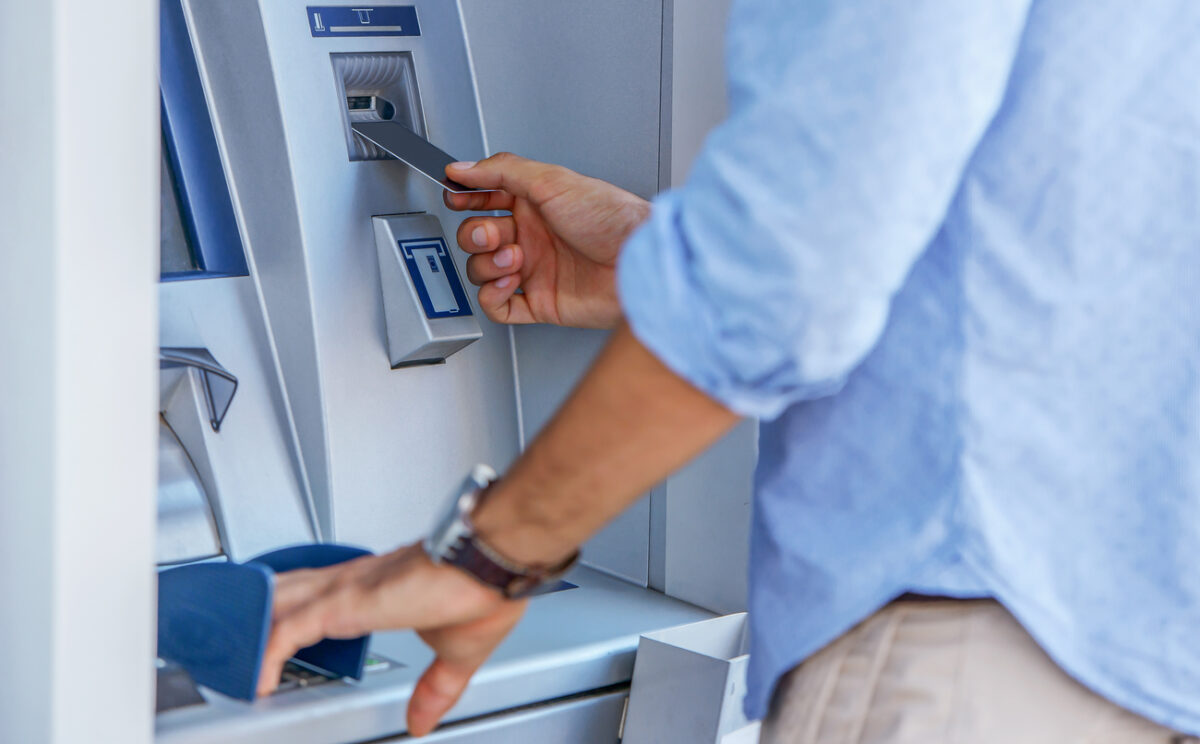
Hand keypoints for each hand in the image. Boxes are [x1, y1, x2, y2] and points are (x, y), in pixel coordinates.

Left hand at [257, 545, 526, 736]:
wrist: (493, 563)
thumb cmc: (484, 589)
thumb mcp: (455, 655)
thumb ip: (433, 690)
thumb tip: (421, 723)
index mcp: (376, 591)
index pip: (315, 595)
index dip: (289, 613)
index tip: (274, 640)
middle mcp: (353, 583)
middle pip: (283, 593)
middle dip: (254, 615)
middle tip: (231, 645)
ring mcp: (345, 591)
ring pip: (277, 605)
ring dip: (252, 632)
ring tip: (232, 665)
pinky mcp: (345, 602)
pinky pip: (288, 628)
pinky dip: (267, 653)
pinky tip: (258, 679)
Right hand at [443, 153, 649, 328]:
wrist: (637, 262)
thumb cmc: (611, 219)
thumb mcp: (552, 180)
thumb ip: (502, 170)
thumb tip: (464, 168)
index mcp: (535, 204)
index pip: (485, 198)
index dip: (466, 198)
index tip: (455, 197)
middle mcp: (533, 236)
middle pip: (477, 236)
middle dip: (476, 234)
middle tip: (493, 234)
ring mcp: (534, 270)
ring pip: (482, 271)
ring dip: (488, 264)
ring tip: (515, 258)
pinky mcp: (540, 303)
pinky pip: (498, 307)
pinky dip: (493, 296)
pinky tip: (509, 283)